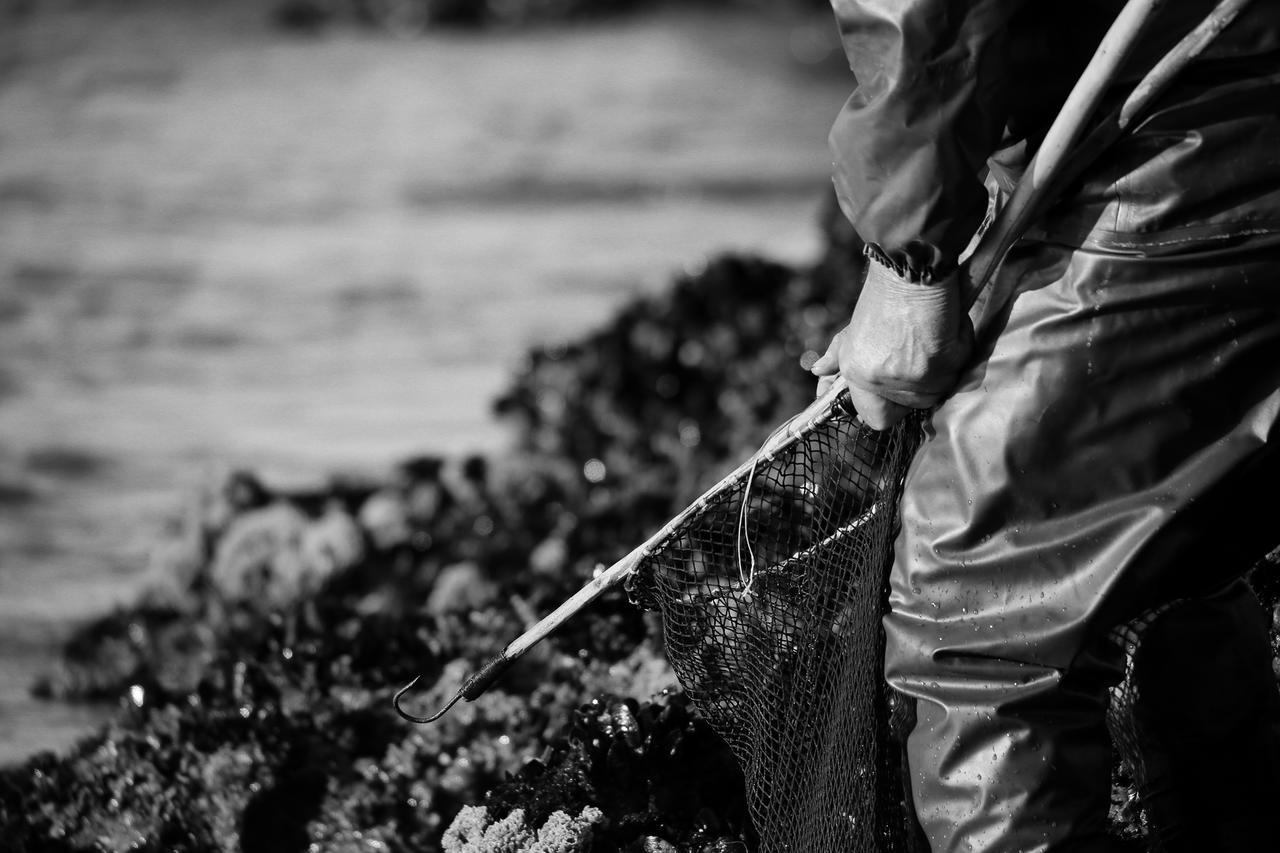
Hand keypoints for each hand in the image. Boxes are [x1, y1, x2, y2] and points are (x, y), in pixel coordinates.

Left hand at [811, 260, 972, 429]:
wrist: (912, 270)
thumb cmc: (885, 296)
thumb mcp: (854, 328)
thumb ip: (838, 354)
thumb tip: (819, 372)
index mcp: (856, 371)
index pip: (874, 418)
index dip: (887, 407)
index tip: (893, 393)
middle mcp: (879, 379)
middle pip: (910, 407)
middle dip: (917, 386)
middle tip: (919, 356)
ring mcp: (910, 377)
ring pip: (935, 391)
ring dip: (938, 370)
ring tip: (930, 338)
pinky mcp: (940, 368)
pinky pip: (955, 371)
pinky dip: (956, 351)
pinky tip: (946, 329)